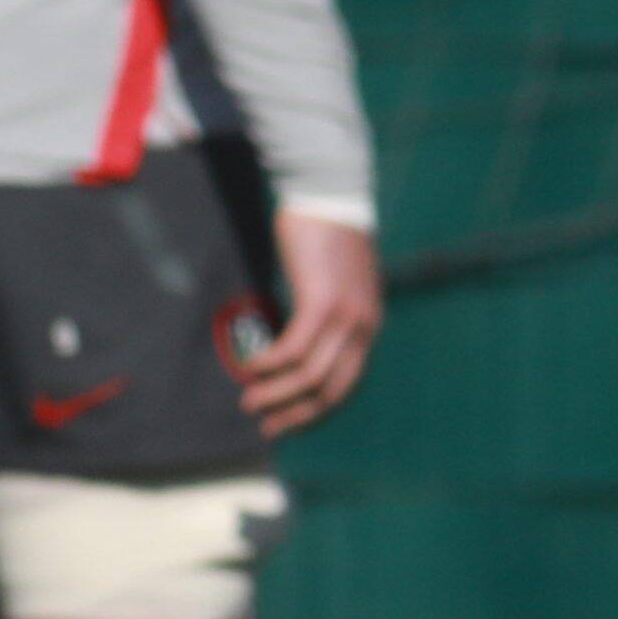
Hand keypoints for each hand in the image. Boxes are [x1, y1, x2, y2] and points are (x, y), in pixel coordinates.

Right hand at [232, 210, 383, 434]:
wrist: (329, 193)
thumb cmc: (325, 232)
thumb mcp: (334, 281)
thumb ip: (326, 310)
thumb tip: (298, 336)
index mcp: (367, 326)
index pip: (346, 385)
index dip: (315, 411)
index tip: (286, 422)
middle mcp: (363, 327)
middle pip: (331, 390)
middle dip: (296, 414)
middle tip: (266, 425)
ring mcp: (345, 315)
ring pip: (310, 375)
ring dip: (276, 394)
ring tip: (249, 401)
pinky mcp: (322, 301)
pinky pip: (293, 348)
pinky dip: (270, 365)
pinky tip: (251, 368)